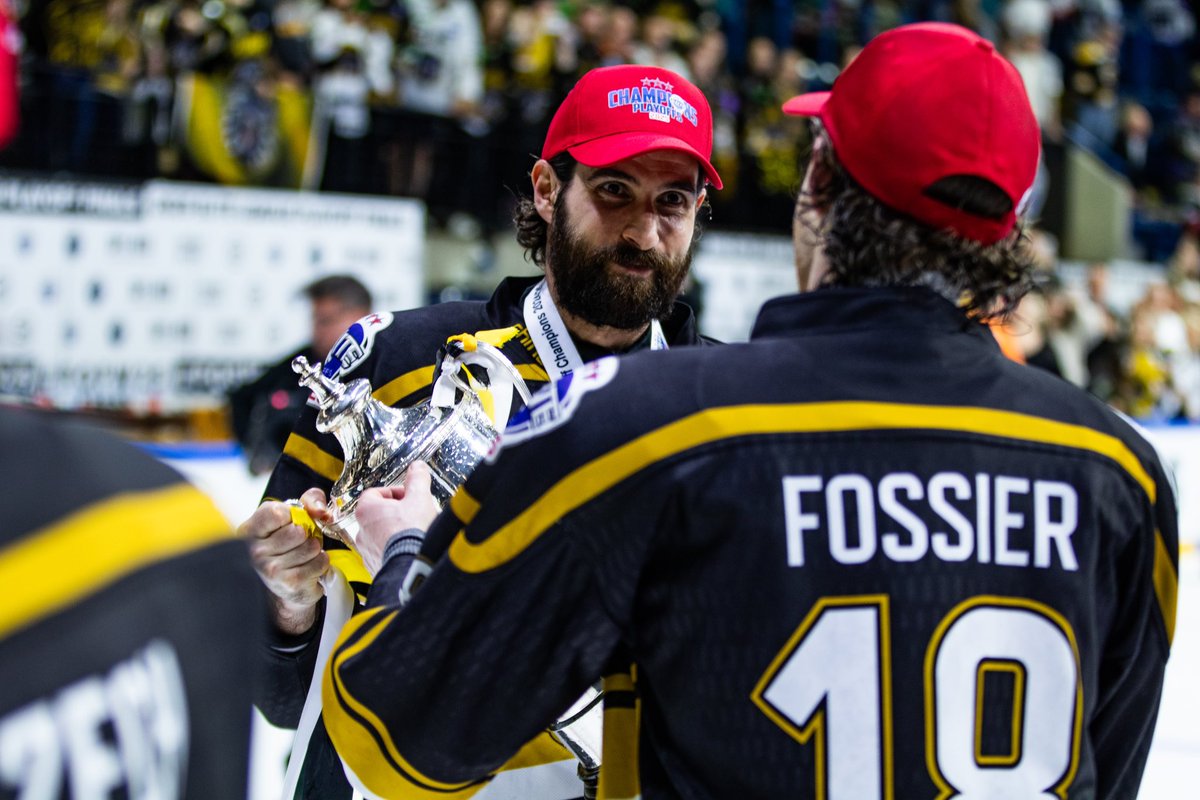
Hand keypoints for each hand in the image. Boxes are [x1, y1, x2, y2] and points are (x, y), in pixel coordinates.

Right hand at [237, 488, 331, 634]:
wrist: (285, 582)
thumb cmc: (288, 544)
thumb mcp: (295, 514)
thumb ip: (310, 500)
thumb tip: (320, 510)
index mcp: (250, 530)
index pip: (276, 513)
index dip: (291, 515)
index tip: (290, 521)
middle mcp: (255, 551)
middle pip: (298, 531)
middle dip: (307, 534)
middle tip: (300, 541)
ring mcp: (271, 570)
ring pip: (311, 547)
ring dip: (315, 549)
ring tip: (304, 554)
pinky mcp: (289, 583)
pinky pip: (320, 562)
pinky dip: (321, 562)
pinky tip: (308, 566)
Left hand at [355, 462, 440, 574]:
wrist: (413, 568)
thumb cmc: (412, 533)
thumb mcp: (420, 498)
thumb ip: (418, 479)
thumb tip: (417, 468)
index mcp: (366, 510)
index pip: (376, 493)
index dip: (395, 492)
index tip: (409, 496)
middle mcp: (361, 532)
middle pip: (378, 515)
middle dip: (397, 513)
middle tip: (415, 514)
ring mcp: (367, 552)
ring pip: (381, 536)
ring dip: (396, 533)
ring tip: (415, 534)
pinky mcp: (376, 568)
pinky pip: (385, 554)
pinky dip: (396, 551)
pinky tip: (412, 550)